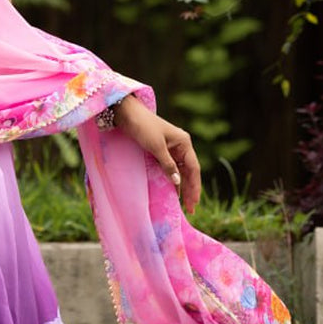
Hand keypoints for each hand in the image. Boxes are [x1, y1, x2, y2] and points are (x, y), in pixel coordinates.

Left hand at [113, 94, 200, 212]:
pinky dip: (173, 179)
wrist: (128, 114)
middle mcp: (181, 145)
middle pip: (189, 171)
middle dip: (190, 189)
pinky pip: (171, 168)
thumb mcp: (156, 147)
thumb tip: (177, 182)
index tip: (194, 202)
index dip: (194, 186)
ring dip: (182, 186)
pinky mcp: (162, 150)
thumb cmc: (143, 127)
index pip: (193, 168)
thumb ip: (167, 165)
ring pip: (181, 171)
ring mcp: (172, 148)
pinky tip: (173, 190)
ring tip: (184, 204)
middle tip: (191, 209)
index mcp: (184, 142)